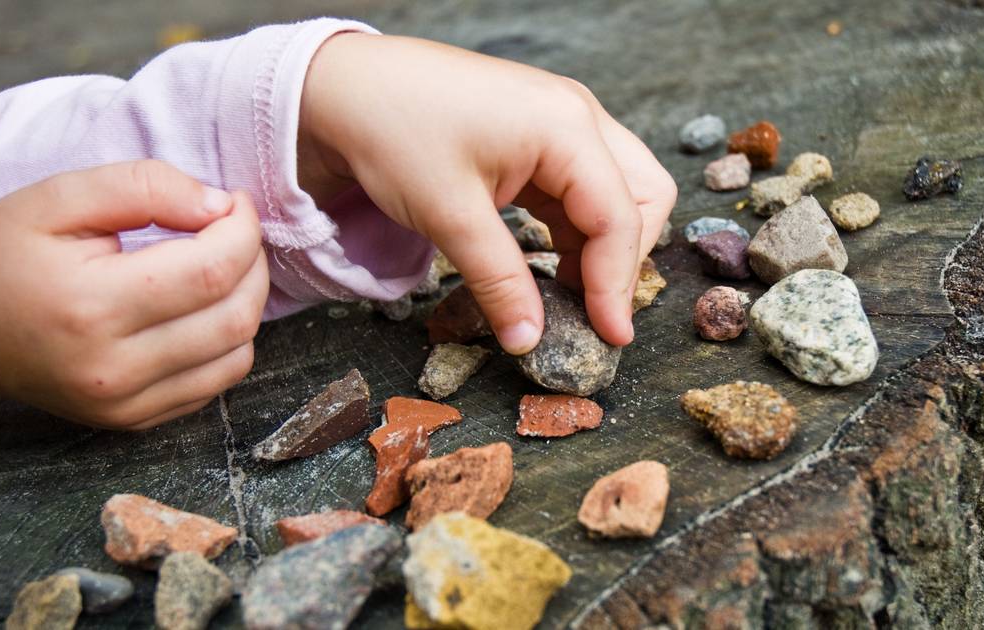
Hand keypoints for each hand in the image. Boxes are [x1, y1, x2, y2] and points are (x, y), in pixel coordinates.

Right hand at [0, 161, 269, 428]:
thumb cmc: (4, 257)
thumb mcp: (57, 198)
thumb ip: (142, 187)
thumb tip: (218, 206)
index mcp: (92, 306)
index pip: (213, 270)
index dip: (243, 229)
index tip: (233, 202)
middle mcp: (114, 368)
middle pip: (236, 315)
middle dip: (254, 262)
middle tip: (234, 230)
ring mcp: (126, 405)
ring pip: (239, 355)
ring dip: (248, 302)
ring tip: (220, 266)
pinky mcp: (134, 421)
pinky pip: (218, 383)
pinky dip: (228, 341)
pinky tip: (202, 308)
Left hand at [298, 34, 676, 353]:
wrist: (342, 85)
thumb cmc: (392, 132)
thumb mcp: (449, 217)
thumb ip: (500, 283)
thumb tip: (529, 341)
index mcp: (566, 127)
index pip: (620, 218)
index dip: (617, 285)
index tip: (608, 339)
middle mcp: (577, 116)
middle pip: (642, 196)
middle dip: (624, 258)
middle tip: (591, 313)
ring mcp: (560, 120)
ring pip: (616, 191)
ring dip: (600, 246)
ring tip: (567, 297)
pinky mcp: (539, 133)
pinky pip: (581, 187)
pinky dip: (575, 229)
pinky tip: (548, 264)